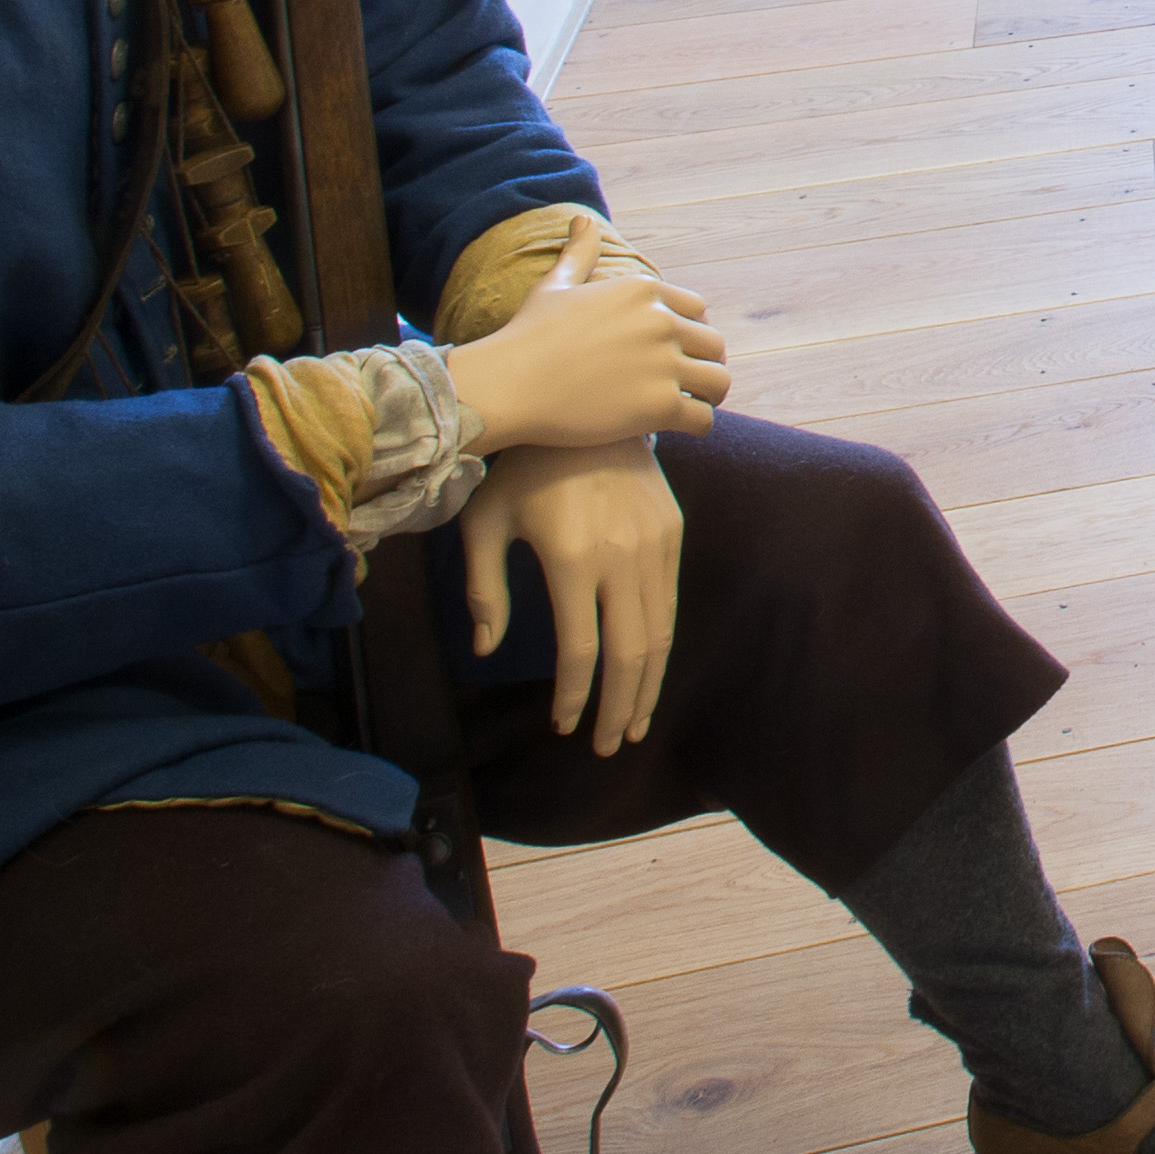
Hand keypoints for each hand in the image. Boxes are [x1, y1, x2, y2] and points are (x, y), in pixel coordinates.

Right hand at [438, 227, 729, 449]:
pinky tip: (682, 428)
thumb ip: (579, 255)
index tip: (677, 351)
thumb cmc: (525, 336)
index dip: (690, 332)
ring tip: (693, 405)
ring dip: (710, 395)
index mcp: (644, 291)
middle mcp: (661, 322)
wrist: (507, 385)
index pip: (698, 310)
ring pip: (719, 380)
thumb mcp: (555, 286)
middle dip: (704, 363)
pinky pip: (703, 418)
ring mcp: (664, 364)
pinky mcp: (660, 405)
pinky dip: (698, 425)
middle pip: (713, 344)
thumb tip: (581, 221)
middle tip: (689, 383)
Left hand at [463, 440, 685, 755]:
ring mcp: (655, 544)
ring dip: (649, 687)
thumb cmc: (521, 468)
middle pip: (631, 653)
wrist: (587, 406)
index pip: (580, 649)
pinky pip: (670, 603)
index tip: (562, 724)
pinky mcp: (672, 533)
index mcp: (572, 557)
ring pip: (660, 634)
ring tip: (634, 726)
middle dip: (621, 709)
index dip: (572, 696)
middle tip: (608, 747)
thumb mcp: (483, 520)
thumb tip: (486, 649)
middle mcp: (622, 556)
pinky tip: (649, 672)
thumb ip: (482, 588)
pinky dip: (661, 646)